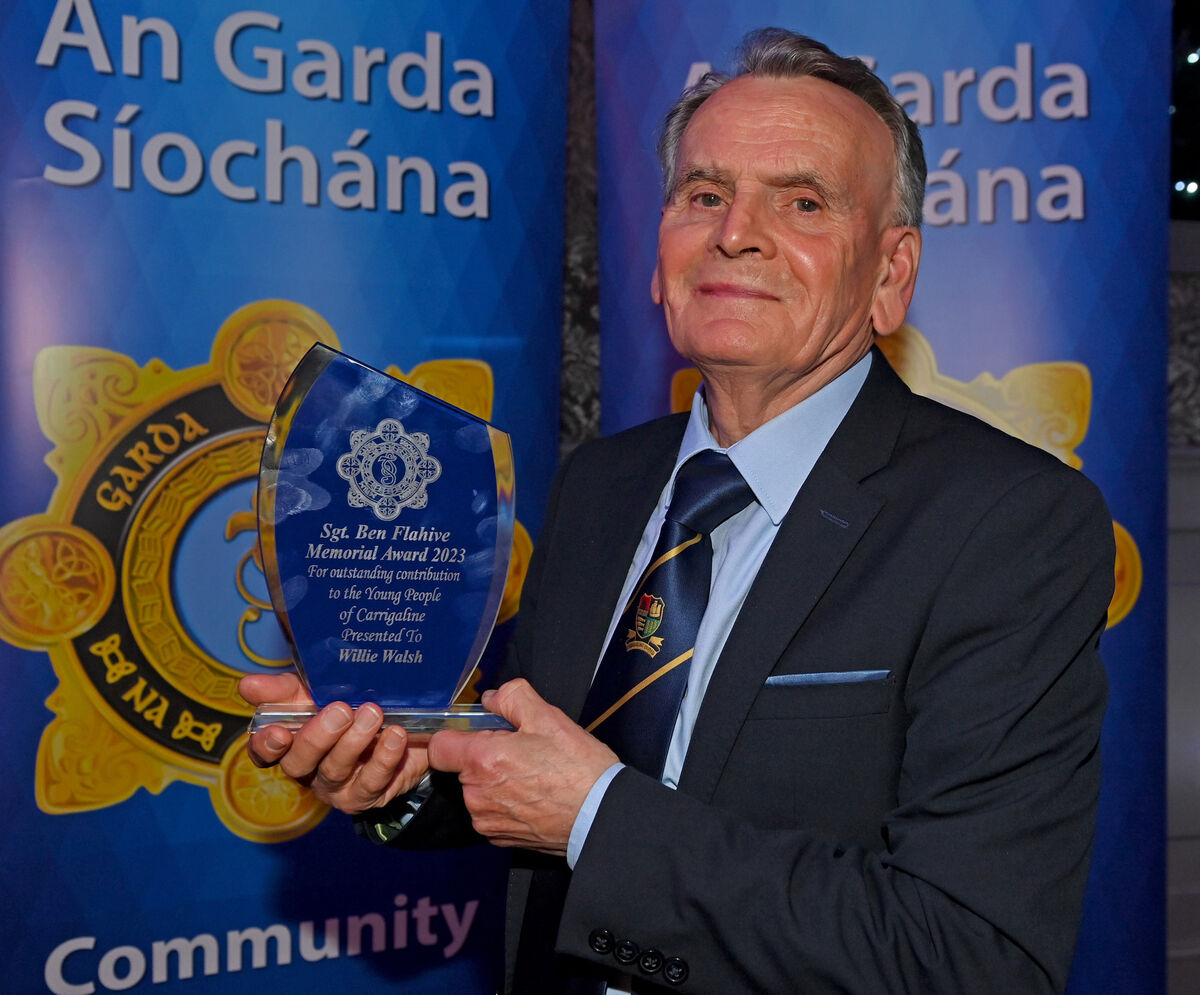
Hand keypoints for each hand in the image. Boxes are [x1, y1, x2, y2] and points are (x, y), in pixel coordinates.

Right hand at [238, 672, 429, 814]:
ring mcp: (336, 787)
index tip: (278, 732)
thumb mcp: (316, 691)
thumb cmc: (350, 708)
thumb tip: (248, 684)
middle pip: (299, 763)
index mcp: (291, 742)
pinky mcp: (366, 795)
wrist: (405, 731)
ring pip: (335, 770)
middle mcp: (309, 769)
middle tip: (341, 710)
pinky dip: (384, 757)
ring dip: (354, 741)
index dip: (267, 746)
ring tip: (373, 714)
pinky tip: (395, 736)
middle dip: (318, 737)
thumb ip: (284, 689)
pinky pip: (372, 782)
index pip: (265, 752)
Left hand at [426, 678, 617, 854]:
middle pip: (462, 767)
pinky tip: (533, 796)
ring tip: (532, 775)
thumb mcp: (548, 718)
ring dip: (495, 781)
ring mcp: (487, 820)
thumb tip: (491, 698)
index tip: (477, 733)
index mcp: (483, 760)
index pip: (439, 745)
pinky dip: (505, 803)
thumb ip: (512, 698)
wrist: (600, 816)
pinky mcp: (499, 839)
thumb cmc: (578, 769)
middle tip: (522, 751)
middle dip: (484, 756)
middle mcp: (477, 795)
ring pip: (477, 790)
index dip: (456, 734)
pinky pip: (490, 813)